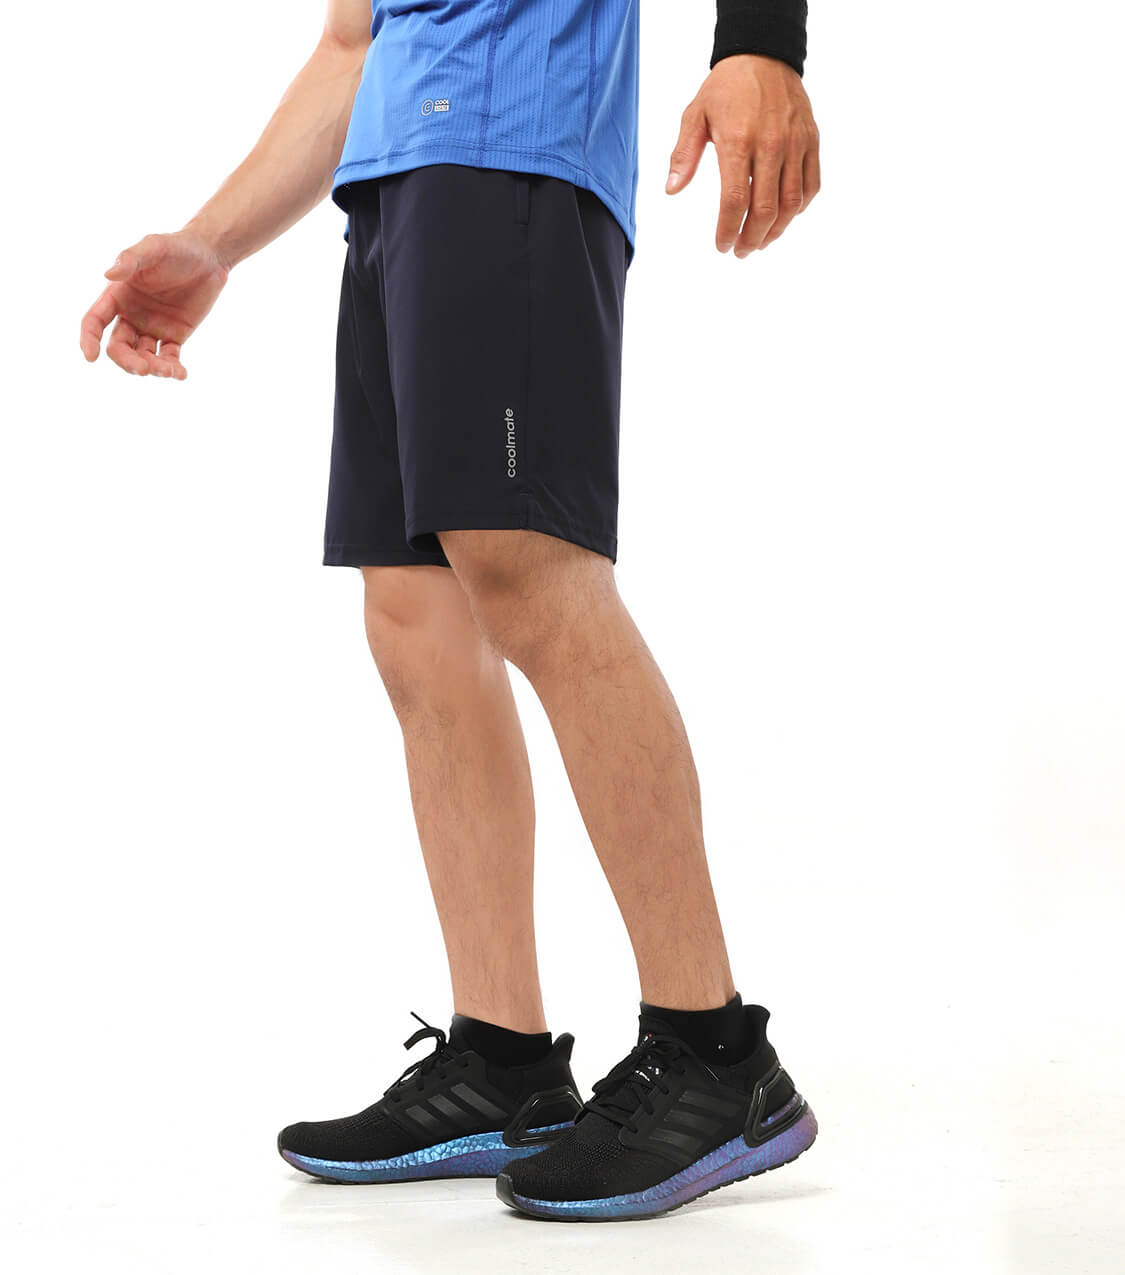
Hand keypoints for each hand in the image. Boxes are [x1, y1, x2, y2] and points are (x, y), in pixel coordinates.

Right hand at [79, 229, 230, 377]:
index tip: (91, 357)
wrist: (209, 257)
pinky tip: (181, 373)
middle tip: (143, 369)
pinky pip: (168, 357)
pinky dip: (172, 369)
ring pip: (143, 356)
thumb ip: (131, 259)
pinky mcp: (175, 335)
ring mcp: (152, 327)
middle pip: (119, 346)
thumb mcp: (153, 248)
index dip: (89, 339)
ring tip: (168, 371)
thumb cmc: (176, 247)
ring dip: (152, 368)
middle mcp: (131, 315)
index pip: (95, 321)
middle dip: (127, 361)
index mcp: (117, 295)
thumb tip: (108, 274)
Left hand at [667, 55, 819, 256]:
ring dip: (776, 231)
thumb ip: (684, 154)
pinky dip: (798, 209)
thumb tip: (672, 189)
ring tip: (761, 242)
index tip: (722, 246)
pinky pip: (811, 185)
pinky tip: (783, 218)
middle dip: (752, 238)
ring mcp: (795, 144)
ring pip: (792, 203)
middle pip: (766, 209)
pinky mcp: (811, 141)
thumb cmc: (726, 88)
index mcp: (738, 141)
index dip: (728, 230)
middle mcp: (770, 145)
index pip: (735, 201)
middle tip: (740, 251)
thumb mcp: (695, 115)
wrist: (764, 54)